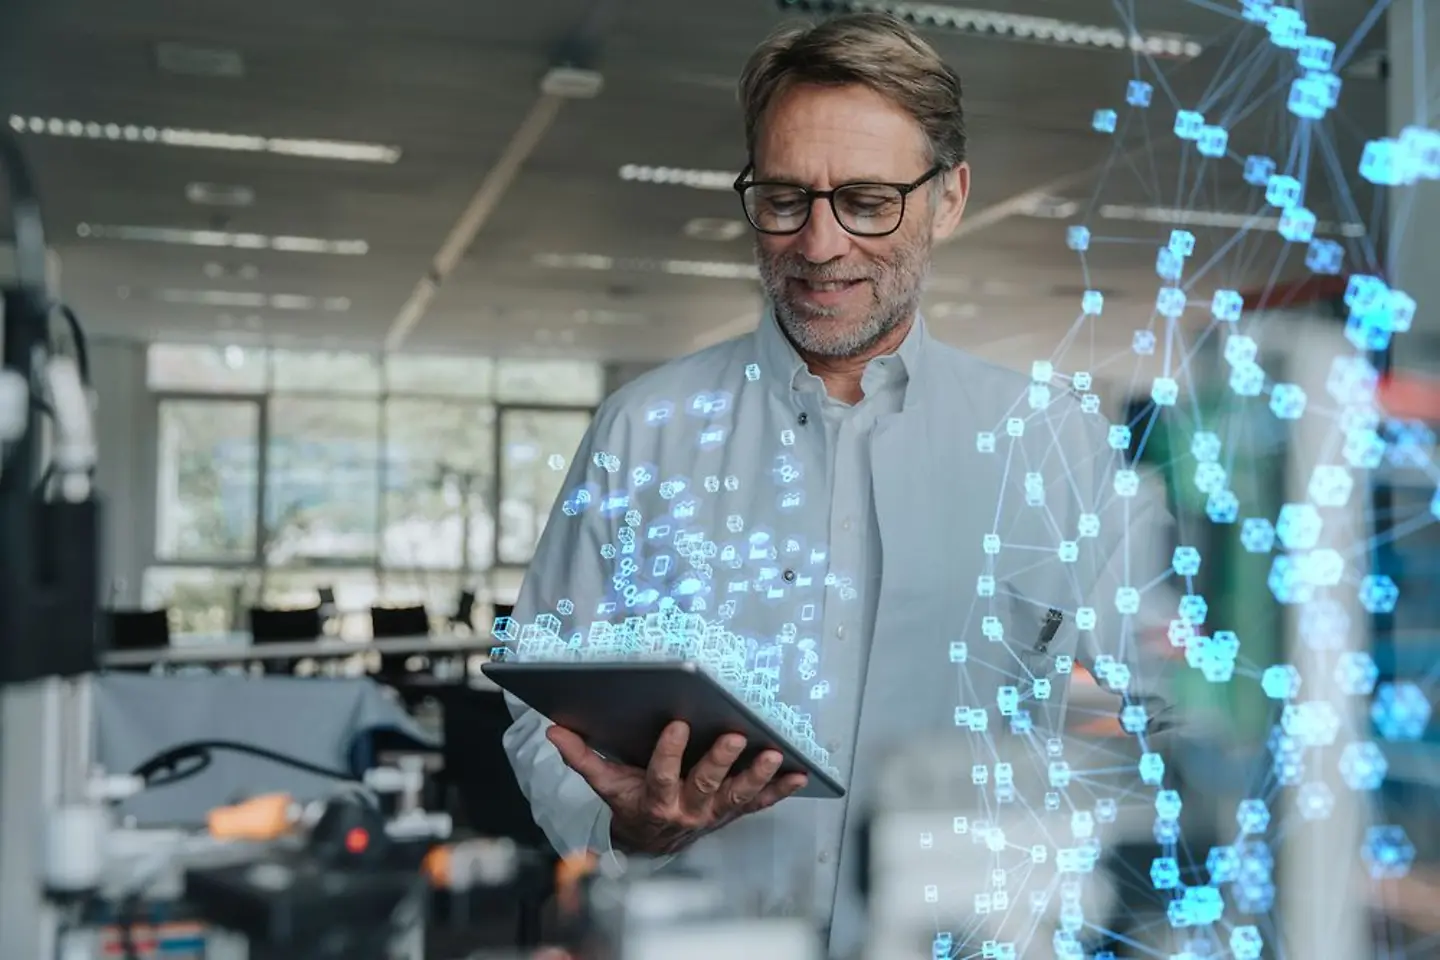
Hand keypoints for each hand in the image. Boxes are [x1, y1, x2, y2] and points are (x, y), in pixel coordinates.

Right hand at [547, 720, 807, 855]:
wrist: (652, 843)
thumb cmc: (631, 804)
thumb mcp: (605, 784)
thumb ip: (582, 757)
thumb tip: (553, 730)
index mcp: (655, 799)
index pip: (661, 775)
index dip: (669, 752)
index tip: (677, 724)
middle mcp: (688, 808)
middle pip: (706, 784)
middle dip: (721, 760)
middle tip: (736, 736)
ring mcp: (715, 813)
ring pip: (739, 795)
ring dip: (758, 775)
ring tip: (774, 754)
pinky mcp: (733, 812)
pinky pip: (760, 803)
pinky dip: (780, 790)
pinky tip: (798, 773)